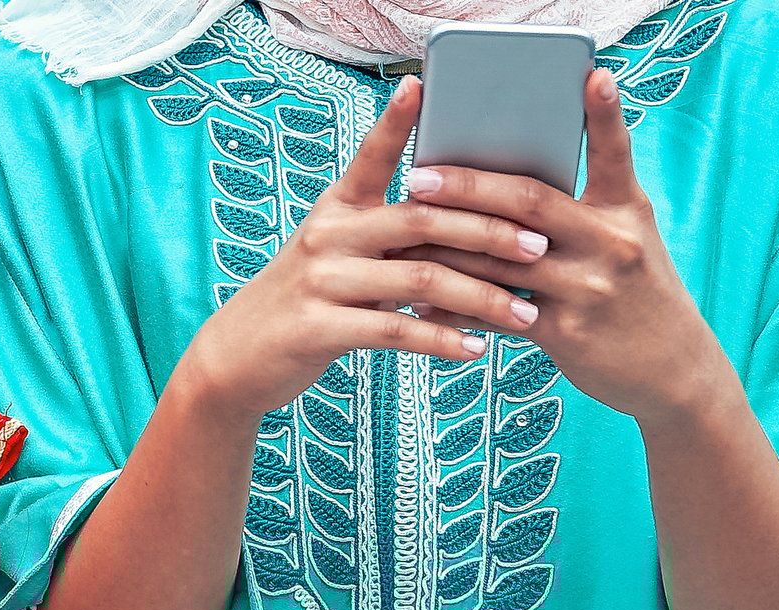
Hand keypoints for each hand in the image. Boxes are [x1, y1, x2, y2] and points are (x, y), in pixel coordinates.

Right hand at [175, 76, 544, 423]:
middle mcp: (328, 235)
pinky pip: (395, 332)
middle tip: (539, 245)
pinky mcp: (318, 328)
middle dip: (488, 231)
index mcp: (338, 208)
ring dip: (482, 298)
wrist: (239, 354)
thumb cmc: (308, 297)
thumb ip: (388, 233)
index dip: (394, 122)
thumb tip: (466, 220)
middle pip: (421, 220)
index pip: (371, 156)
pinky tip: (476, 349)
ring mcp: (321, 281)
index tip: (420, 85)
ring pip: (420, 281)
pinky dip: (442, 340)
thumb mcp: (337, 251)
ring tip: (526, 313)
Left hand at [392, 71, 729, 426]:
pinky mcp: (567, 331)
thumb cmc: (635, 293)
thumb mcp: (625, 240)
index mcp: (625, 209)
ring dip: (444, 248)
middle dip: (468, 186)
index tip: (591, 73)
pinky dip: (456, 305)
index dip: (604, 113)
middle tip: (417, 176)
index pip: (615, 152)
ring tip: (398, 235)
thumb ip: (580, 211)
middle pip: (529, 202)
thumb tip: (507, 181)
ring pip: (499, 259)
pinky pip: (496, 312)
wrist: (674, 370)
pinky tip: (420, 300)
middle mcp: (612, 242)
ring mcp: (590, 287)